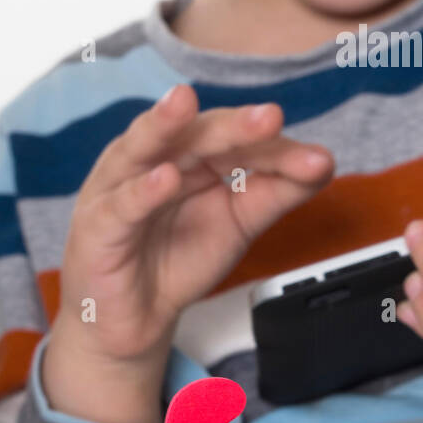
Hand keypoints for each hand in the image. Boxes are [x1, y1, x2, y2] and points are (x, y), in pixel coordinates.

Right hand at [43, 84, 332, 422]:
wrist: (137, 321)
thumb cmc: (181, 257)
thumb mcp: (240, 222)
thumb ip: (277, 190)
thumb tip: (324, 161)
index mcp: (188, 151)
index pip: (233, 136)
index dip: (273, 145)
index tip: (316, 161)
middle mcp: (152, 157)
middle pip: (193, 133)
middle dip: (232, 125)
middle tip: (270, 117)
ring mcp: (119, 186)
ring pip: (142, 148)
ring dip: (164, 125)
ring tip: (185, 102)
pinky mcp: (98, 226)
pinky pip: (122, 205)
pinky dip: (142, 190)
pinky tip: (164, 178)